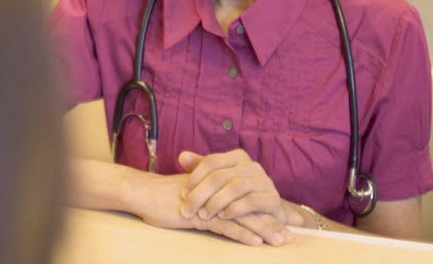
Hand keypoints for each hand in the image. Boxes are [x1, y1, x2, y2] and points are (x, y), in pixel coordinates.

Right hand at [129, 171, 277, 245]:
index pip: (246, 201)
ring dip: (262, 229)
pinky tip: (255, 242)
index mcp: (217, 190)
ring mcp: (209, 204)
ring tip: (280, 241)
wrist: (143, 192)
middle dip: (270, 223)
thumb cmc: (163, 198)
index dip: (264, 212)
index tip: (283, 223)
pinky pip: (224, 225)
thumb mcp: (190, 200)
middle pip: (249, 209)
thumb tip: (218, 213)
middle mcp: (217, 195)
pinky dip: (240, 234)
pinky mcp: (199, 215)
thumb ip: (206, 203)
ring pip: (241, 217)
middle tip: (289, 236)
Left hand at [178, 149, 305, 243]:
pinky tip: (223, 216)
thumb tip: (181, 156)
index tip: (182, 194)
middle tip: (187, 210)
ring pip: (234, 188)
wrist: (269, 211)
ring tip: (203, 215)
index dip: (194, 177)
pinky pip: (251, 201)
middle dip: (200, 195)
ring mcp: (263, 180)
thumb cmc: (238, 194)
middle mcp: (251, 165)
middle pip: (220, 176)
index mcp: (237, 157)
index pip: (211, 161)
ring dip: (215, 202)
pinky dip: (234, 209)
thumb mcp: (219, 179)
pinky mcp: (271, 197)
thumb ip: (201, 167)